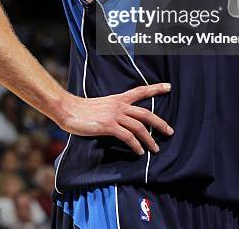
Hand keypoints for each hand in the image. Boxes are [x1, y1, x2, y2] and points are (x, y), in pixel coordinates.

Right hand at [57, 83, 172, 154]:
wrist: (68, 109)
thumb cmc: (82, 109)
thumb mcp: (102, 105)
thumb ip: (114, 110)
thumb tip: (122, 119)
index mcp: (118, 98)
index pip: (140, 91)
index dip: (155, 88)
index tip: (168, 87)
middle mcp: (119, 105)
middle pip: (145, 113)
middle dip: (160, 123)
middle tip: (170, 131)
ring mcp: (114, 115)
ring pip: (139, 127)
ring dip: (149, 139)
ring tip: (156, 149)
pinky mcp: (108, 126)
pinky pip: (128, 136)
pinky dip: (136, 145)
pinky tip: (139, 152)